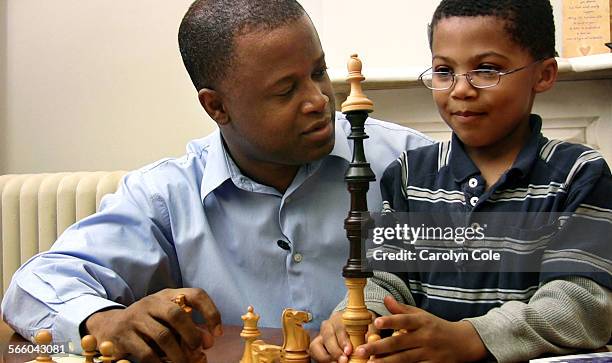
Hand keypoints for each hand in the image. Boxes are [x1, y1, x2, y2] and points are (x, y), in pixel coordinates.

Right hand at [84, 288, 222, 362]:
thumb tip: (208, 342)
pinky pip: (147, 353)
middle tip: (199, 350)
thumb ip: (189, 328)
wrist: (110, 325)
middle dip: (192, 334)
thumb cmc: (148, 323)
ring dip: (178, 354)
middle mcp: (152, 302)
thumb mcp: (168, 320)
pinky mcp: (125, 335)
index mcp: (168, 295)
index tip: (217, 333)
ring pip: (163, 336)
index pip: (196, 294)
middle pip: (177, 314)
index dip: (211, 312)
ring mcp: (136, 317)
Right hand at [310, 310, 377, 362]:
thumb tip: (374, 340)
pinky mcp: (317, 343)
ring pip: (316, 344)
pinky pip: (314, 350)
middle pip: (327, 337)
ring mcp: (321, 334)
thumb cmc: (361, 326)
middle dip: (335, 350)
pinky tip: (332, 362)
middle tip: (344, 360)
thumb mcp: (369, 326)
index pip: (340, 328)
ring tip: (336, 362)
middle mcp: (328, 325)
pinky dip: (321, 358)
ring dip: (326, 356)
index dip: (343, 340)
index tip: (349, 350)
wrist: (352, 324)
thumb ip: (371, 332)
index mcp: (341, 318)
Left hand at [353, 296, 486, 362]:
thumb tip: (385, 298)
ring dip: (386, 362)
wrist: (462, 343)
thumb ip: (402, 309)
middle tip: (361, 350)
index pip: (404, 320)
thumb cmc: (436, 327)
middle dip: (379, 347)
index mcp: (421, 322)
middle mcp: (424, 337)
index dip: (391, 321)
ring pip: (404, 359)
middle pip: (399, 343)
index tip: (376, 322)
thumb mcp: (421, 315)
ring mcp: (428, 353)